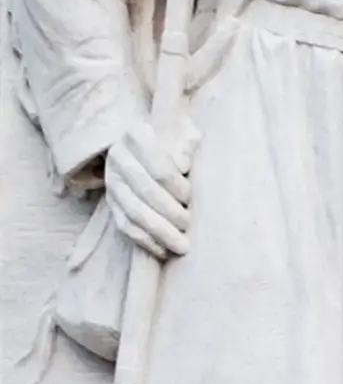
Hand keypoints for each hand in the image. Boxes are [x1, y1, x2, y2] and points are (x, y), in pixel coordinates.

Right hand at [103, 115, 197, 259]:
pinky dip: (144, 240)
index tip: (190, 197)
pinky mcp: (111, 201)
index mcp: (136, 136)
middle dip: (169, 213)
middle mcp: (118, 158)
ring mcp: (112, 181)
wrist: (156, 137)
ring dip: (158, 232)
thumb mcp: (185, 132)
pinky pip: (124, 225)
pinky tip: (162, 250)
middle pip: (144, 192)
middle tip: (189, 226)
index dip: (175, 186)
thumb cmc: (178, 136)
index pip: (157, 167)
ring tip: (180, 246)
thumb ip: (185, 145)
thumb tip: (182, 166)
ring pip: (133, 212)